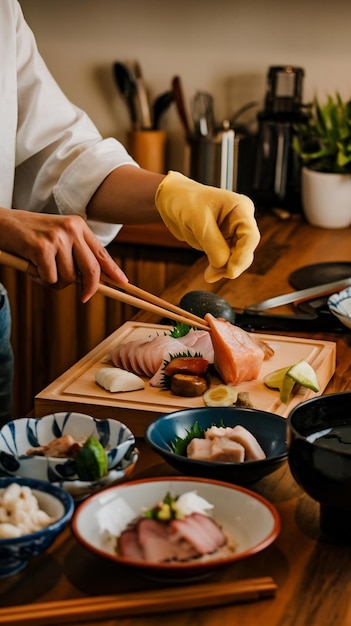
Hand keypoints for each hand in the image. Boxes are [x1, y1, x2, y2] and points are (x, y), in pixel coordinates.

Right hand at [0, 209, 126, 301]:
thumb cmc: (30, 236)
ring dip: (54, 282)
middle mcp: (71, 229)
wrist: (1, 224)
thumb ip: (75, 255)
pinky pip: (50, 278)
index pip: (102, 253)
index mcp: (78, 226)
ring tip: (41, 269)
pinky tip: (31, 266)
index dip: (113, 271)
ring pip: (68, 278)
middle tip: (83, 298)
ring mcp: (57, 238)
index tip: (123, 284)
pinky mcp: (41, 247)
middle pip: (91, 269)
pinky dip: (40, 279)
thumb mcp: (57, 239)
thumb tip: (92, 281)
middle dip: (89, 288)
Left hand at [155, 171, 259, 281]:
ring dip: (224, 268)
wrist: (172, 200)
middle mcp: (240, 221)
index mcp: (240, 209)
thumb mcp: (199, 221)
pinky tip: (210, 274)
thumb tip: (223, 265)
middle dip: (232, 264)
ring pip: (237, 258)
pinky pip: (226, 260)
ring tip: (209, 275)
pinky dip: (219, 268)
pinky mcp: (222, 242)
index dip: (243, 256)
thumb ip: (213, 245)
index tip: (231, 271)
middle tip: (215, 274)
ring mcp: (232, 232)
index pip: (250, 236)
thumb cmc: (186, 201)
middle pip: (246, 249)